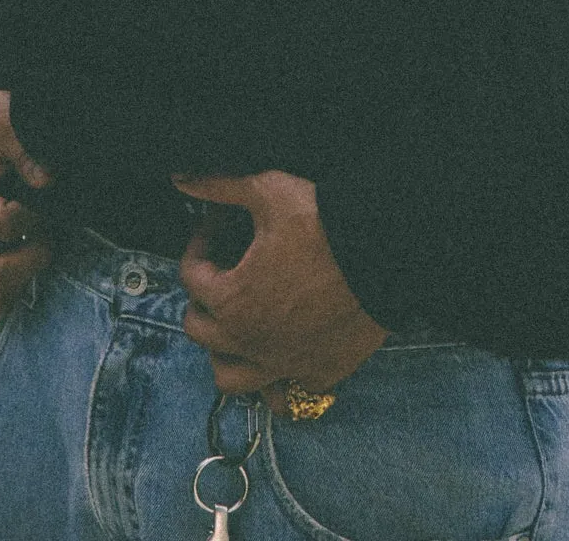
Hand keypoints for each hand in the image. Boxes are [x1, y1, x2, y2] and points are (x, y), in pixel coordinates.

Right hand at [0, 90, 52, 320]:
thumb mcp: (2, 116)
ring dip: (28, 273)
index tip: (47, 190)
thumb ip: (23, 144)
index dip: (36, 213)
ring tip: (44, 242)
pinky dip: (13, 293)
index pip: (7, 226)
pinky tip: (31, 274)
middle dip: (35, 252)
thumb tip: (47, 181)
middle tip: (51, 226)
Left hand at [175, 171, 386, 402]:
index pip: (190, 276)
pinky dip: (276, 376)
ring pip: (231, 378)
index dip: (199, 243)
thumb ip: (220, 187)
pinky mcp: (317, 374)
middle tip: (222, 274)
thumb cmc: (323, 221)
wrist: (387, 252)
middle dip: (202, 299)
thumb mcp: (268, 192)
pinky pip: (283, 390)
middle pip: (200, 331)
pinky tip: (282, 350)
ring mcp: (283, 365)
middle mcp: (249, 342)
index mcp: (230, 300)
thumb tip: (181, 179)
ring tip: (236, 327)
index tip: (216, 225)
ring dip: (225, 354)